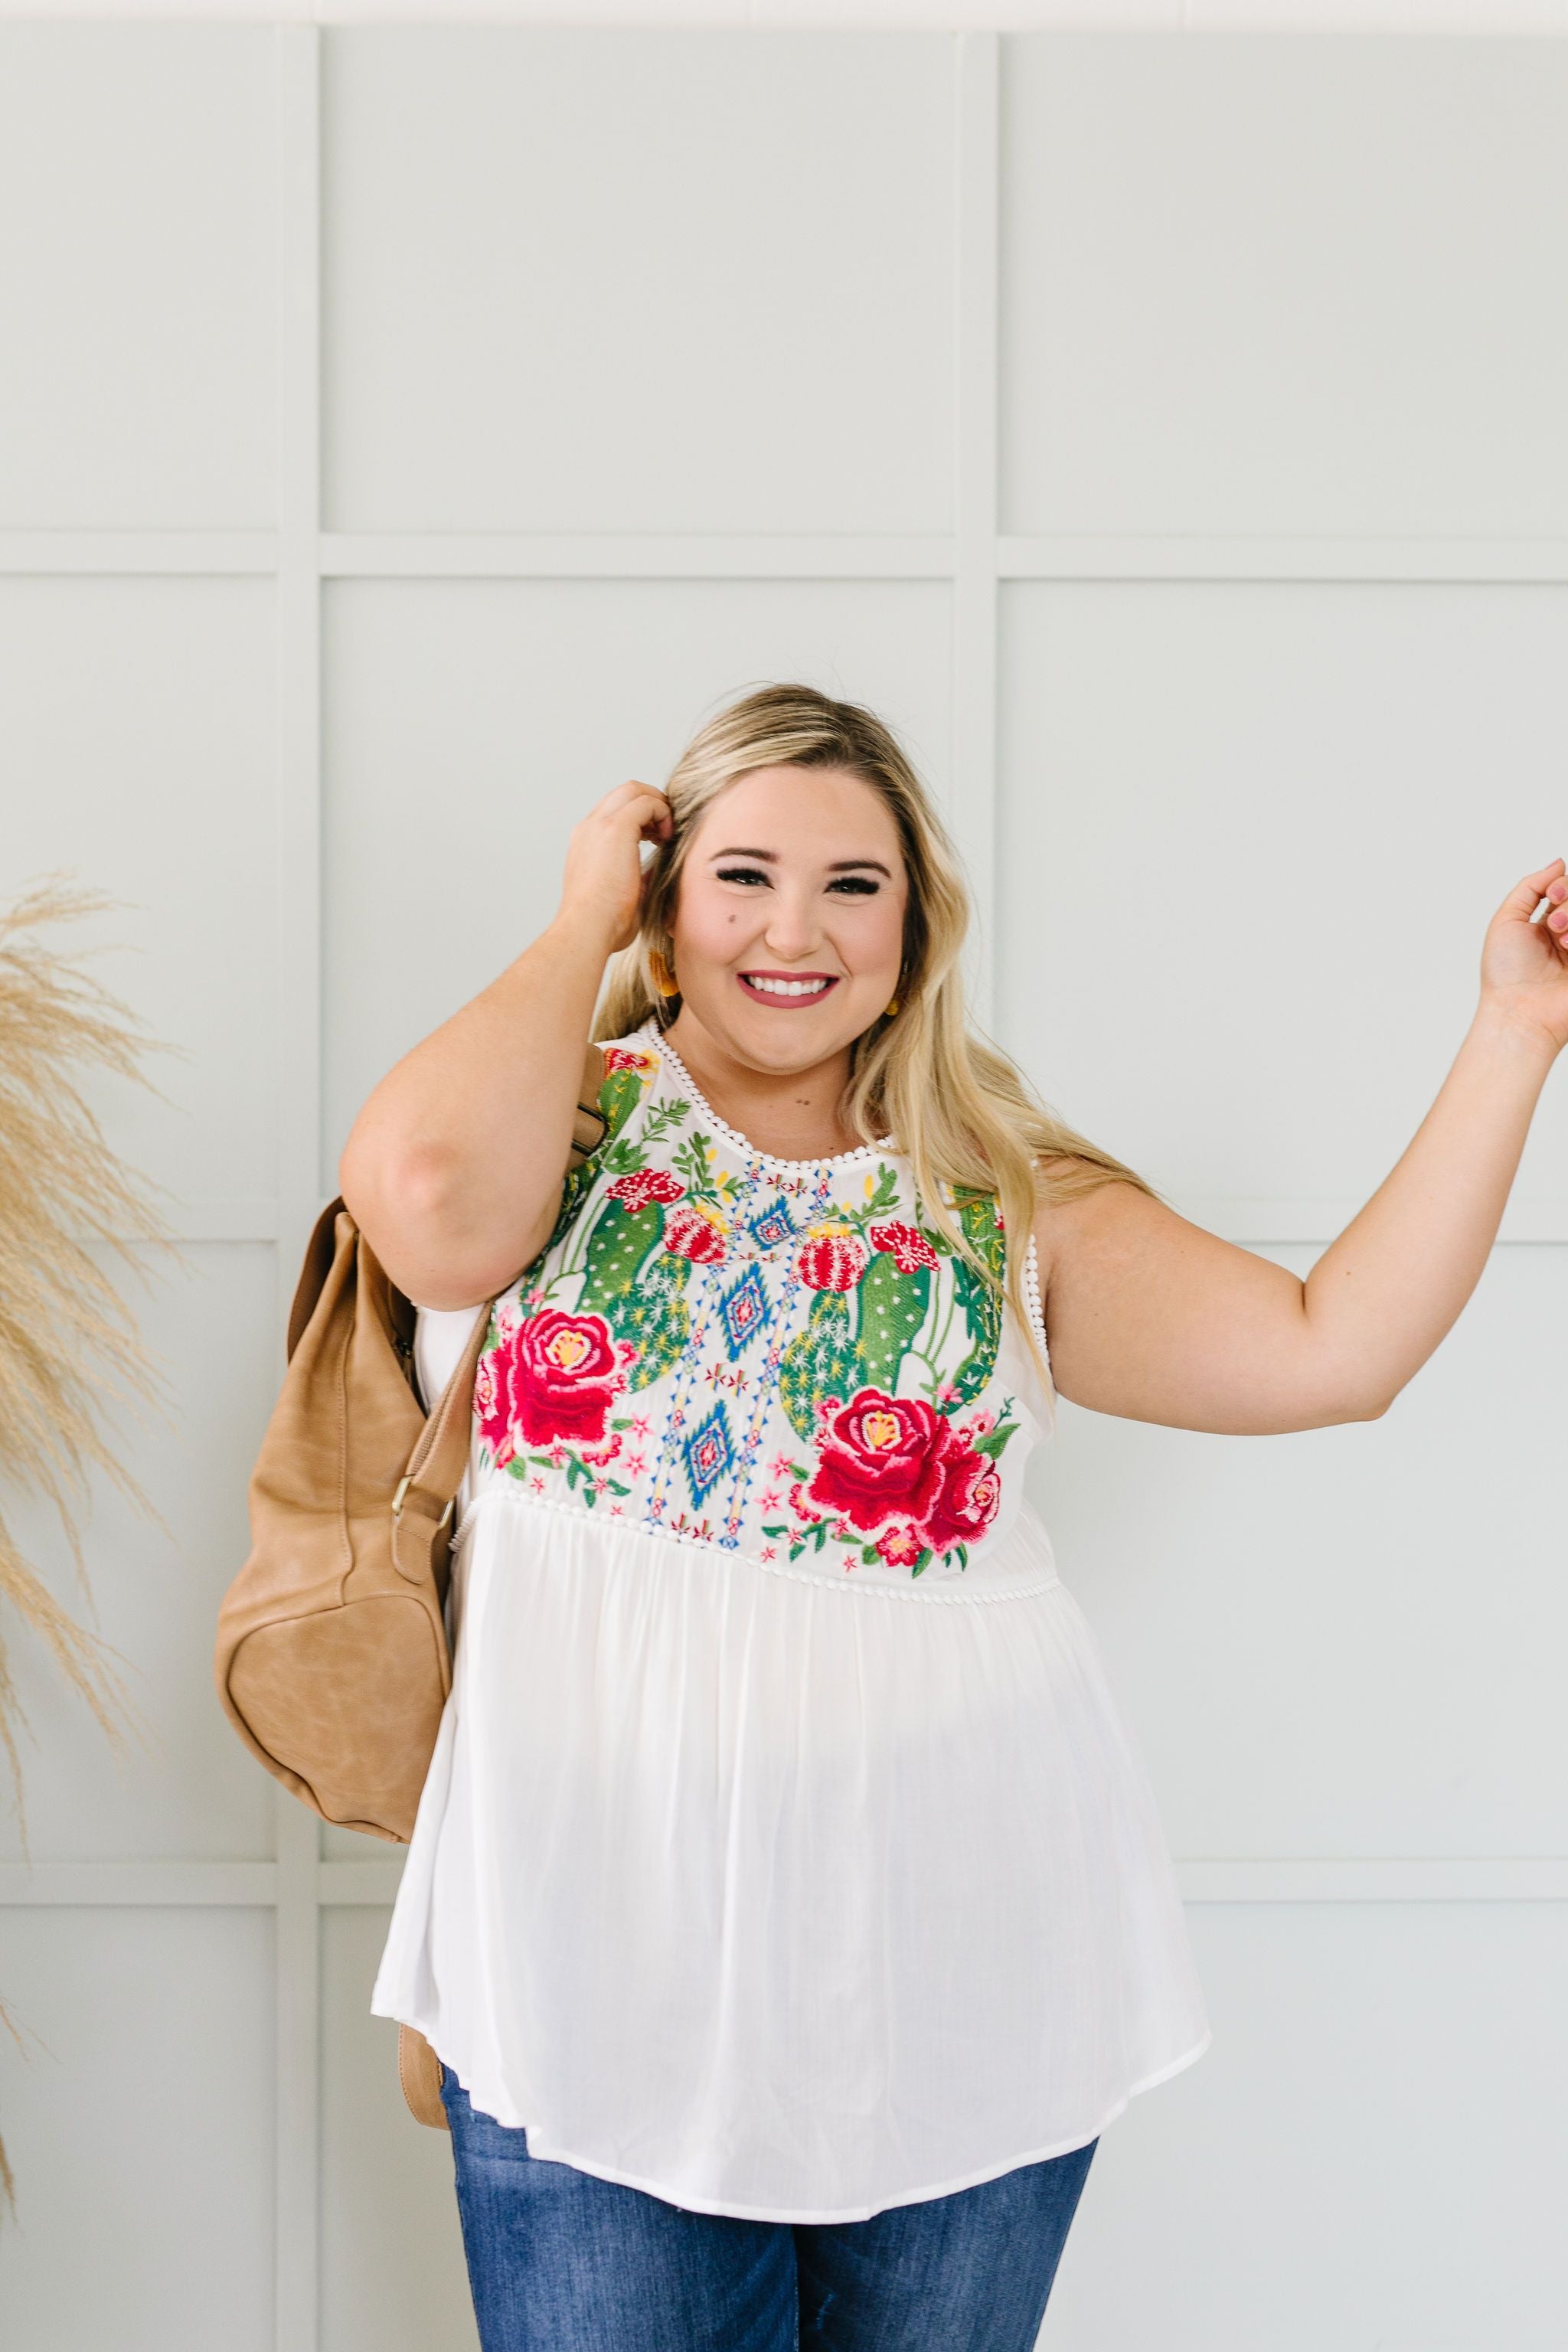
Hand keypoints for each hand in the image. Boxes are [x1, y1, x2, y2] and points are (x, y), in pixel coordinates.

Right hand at [556, 779, 673, 956]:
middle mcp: (588, 829)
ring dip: (657, 804)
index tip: (656, 837)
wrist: (586, 929)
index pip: (613, 811)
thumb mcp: (623, 894)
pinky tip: (667, 837)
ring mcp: (599, 825)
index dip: (640, 817)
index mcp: (586, 844)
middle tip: (666, 827)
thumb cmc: (603, 925)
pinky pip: (646, 802)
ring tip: (667, 832)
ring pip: (633, 790)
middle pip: (623, 792)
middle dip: (650, 802)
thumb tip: (659, 869)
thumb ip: (639, 877)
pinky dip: (662, 811)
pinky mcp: (615, 828)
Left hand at [1477, 857, 1567, 1053]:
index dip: (1562, 884)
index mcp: (1544, 925)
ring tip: (1560, 937)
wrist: (1518, 1012)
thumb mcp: (1506, 920)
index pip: (1565, 889)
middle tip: (1553, 922)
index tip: (1551, 895)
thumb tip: (1559, 863)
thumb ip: (1530, 887)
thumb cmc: (1506, 973)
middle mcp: (1566, 935)